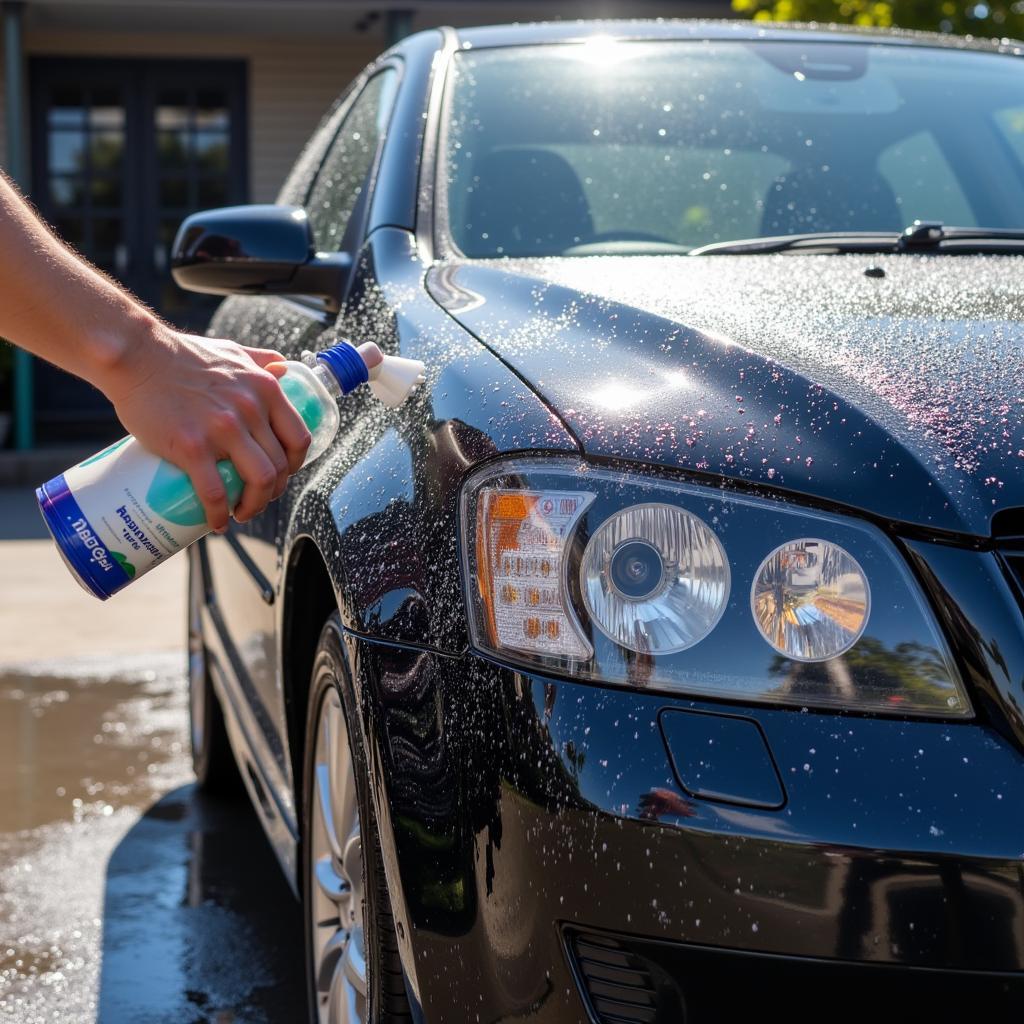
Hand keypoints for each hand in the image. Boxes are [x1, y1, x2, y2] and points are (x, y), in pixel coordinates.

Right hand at [104, 328, 310, 530]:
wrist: (136, 357)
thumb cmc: (183, 355)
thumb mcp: (234, 352)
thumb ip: (260, 360)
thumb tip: (284, 367)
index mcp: (266, 389)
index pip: (298, 438)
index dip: (294, 465)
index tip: (281, 475)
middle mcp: (251, 409)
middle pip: (279, 467)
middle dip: (273, 492)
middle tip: (256, 498)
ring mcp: (223, 429)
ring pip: (258, 482)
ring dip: (255, 506)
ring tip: (241, 512)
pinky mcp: (192, 446)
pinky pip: (215, 492)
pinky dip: (219, 514)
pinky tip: (217, 522)